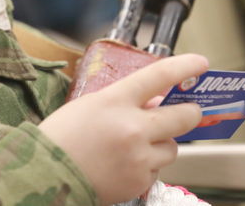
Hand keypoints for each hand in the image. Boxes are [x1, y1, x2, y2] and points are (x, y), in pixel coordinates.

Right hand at [39, 53, 207, 204]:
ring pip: (172, 146)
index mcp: (115, 101)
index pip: (159, 76)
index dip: (185, 67)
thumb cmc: (61, 137)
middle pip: (183, 116)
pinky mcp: (139, 181)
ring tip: (139, 144)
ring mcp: (139, 157)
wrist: (44, 176)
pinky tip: (124, 164)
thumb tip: (156, 102)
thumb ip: (124, 101)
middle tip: (190, 110)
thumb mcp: (90, 105)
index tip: (200, 64)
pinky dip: (147, 165)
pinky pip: (156, 169)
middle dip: (190, 112)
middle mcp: (132, 128)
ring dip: (163, 142)